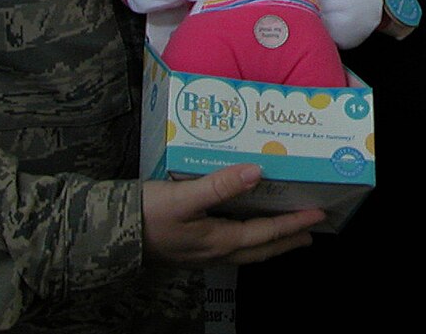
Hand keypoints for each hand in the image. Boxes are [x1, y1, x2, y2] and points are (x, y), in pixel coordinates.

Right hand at [142, 165, 325, 264]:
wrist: (107, 234)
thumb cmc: (146, 215)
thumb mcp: (183, 197)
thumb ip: (219, 186)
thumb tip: (257, 172)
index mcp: (218, 241)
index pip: (265, 233)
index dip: (293, 225)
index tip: (318, 216)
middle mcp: (213, 252)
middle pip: (260, 249)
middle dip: (287, 240)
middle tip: (311, 232)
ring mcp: (200, 253)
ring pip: (245, 251)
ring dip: (268, 243)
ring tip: (286, 233)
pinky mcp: (189, 248)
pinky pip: (229, 246)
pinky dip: (247, 239)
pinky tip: (243, 228)